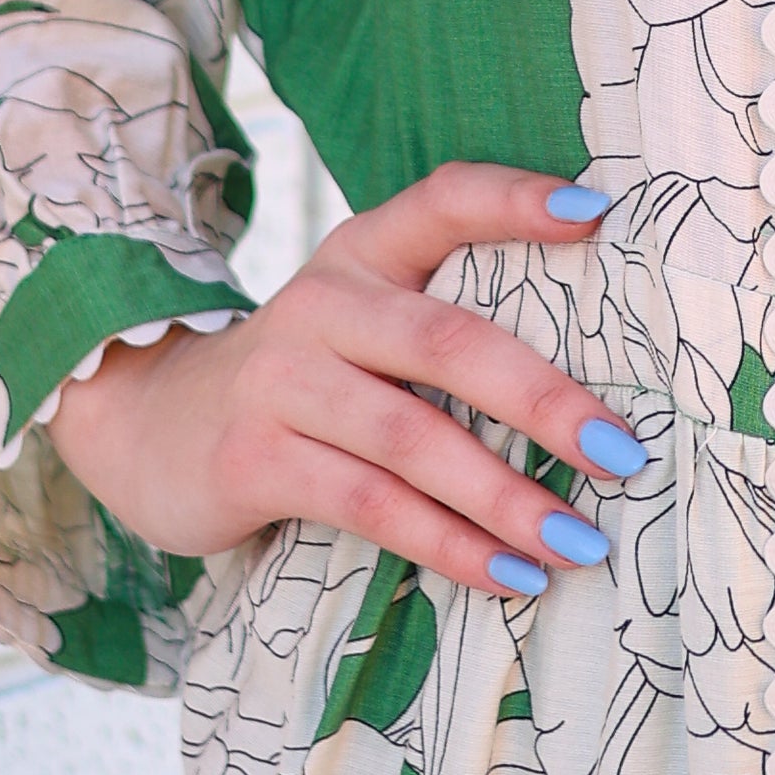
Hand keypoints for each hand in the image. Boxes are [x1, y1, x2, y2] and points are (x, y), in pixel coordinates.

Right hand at [45, 163, 637, 600]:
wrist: (150, 427)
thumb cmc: (305, 380)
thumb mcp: (361, 326)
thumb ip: (446, 327)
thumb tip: (598, 395)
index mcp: (363, 252)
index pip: (444, 200)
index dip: (517, 201)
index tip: (600, 214)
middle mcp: (322, 303)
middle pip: (448, 341)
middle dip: (546, 401)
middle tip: (623, 452)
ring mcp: (281, 380)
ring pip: (413, 438)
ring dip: (507, 498)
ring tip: (581, 541)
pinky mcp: (254, 459)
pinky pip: (371, 505)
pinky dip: (449, 545)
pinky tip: (509, 574)